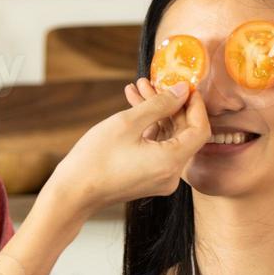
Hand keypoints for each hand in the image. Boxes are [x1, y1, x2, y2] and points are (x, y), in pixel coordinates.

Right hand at [46, 80, 209, 214]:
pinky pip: (157, 149)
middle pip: (184, 133)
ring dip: (156, 113)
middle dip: (169, 105)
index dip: (195, 105)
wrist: (73, 192)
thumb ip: (160, 104)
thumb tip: (183, 90)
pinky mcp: (149, 178)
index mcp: (171, 162)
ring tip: (136, 88)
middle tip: (152, 82)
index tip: (184, 85)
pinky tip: (133, 108)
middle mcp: (171, 174)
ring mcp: (160, 178)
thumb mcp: (127, 122)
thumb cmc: (96, 158)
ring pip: (168, 139)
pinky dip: (149, 129)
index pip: (200, 129)